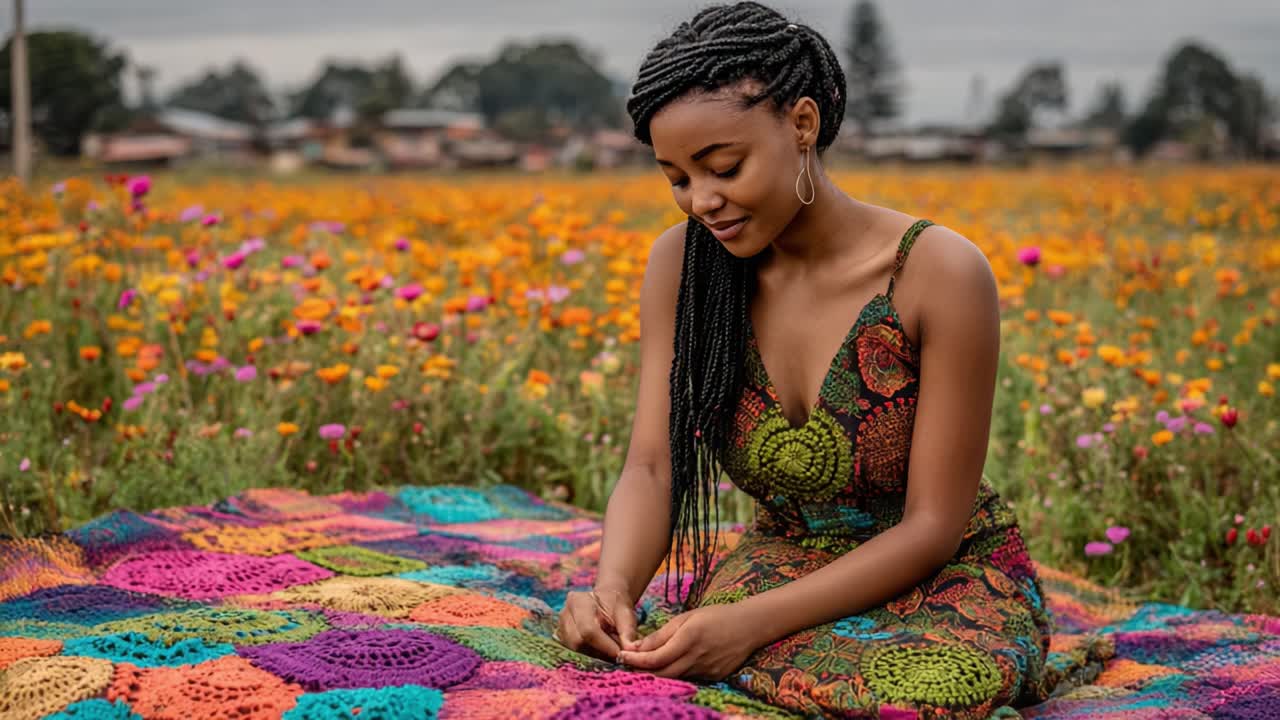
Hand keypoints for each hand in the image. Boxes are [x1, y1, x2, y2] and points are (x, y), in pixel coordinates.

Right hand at [554, 586, 638, 660]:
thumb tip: (630, 650)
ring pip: (574, 650)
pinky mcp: (562, 639)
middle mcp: (564, 614)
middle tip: (616, 654)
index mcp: (578, 602)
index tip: (620, 654)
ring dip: (594, 655)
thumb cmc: (615, 607)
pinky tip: (600, 651)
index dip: (605, 645)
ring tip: (608, 649)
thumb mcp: (626, 614)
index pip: (588, 630)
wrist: (605, 603)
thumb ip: (628, 631)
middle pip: (577, 642)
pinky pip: (573, 653)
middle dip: (598, 652)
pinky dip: (589, 656)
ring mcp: (560, 628)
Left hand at [616, 603, 758, 680]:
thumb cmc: (716, 616)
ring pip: (675, 678)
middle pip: (662, 674)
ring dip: (658, 674)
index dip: (636, 660)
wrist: (750, 626)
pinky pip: (689, 678)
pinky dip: (676, 673)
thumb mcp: (687, 618)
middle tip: (627, 664)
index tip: (621, 656)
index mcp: (689, 638)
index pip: (656, 657)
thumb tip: (636, 647)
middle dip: (642, 671)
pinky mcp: (714, 677)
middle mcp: (697, 657)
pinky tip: (670, 665)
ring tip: (644, 665)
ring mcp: (707, 670)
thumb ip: (661, 635)